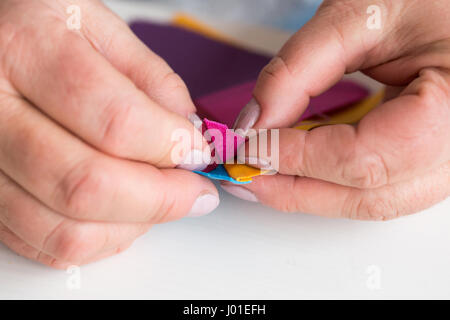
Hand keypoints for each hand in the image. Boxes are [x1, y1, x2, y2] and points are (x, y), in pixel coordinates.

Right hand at [0, 0, 216, 267]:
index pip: (115, 120)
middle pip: (88, 184)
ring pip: (66, 228)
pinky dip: (99, 241)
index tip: (198, 152)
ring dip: (132, 225)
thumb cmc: (42, 30)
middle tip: (194, 191)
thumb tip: (188, 133)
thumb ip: (151, 79)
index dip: (169, 146)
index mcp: (27, 50)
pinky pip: (46, 244)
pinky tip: (121, 214)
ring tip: (158, 200)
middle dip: (161, 199)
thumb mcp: (98, 26)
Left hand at [226, 0, 449, 219]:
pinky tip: (297, 169)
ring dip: (310, 194)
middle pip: (368, 195)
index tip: (248, 148)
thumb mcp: (356, 19)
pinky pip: (378, 189)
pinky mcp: (432, 162)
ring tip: (263, 176)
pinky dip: (331, 184)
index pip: (364, 156)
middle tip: (244, 174)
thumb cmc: (423, 0)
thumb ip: (298, 71)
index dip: (297, 158)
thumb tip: (254, 123)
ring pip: (372, 202)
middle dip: (296, 189)